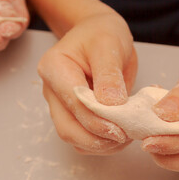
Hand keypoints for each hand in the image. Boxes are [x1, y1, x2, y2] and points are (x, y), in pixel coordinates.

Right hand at [38, 10, 137, 154]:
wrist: (99, 35)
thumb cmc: (102, 34)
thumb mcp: (108, 45)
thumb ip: (108, 74)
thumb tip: (111, 105)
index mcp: (54, 68)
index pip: (73, 102)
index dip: (97, 120)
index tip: (122, 129)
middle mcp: (52, 90)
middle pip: (67, 128)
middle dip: (97, 139)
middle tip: (126, 137)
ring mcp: (60, 104)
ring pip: (74, 137)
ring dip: (100, 145)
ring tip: (126, 137)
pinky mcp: (72, 114)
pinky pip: (82, 138)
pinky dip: (100, 144)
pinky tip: (120, 136)